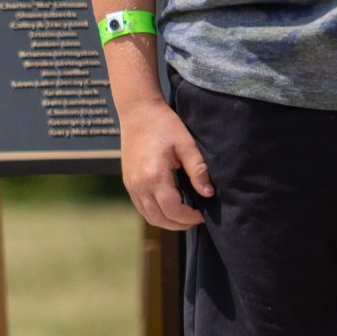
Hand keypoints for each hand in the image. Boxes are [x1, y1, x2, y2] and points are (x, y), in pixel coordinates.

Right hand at [119, 99, 212, 230]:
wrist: (138, 111)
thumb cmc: (163, 124)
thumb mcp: (186, 144)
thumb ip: (197, 170)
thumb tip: (208, 193)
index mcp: (154, 176)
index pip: (173, 210)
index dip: (190, 217)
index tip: (203, 214)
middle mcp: (139, 184)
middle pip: (160, 219)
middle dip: (180, 224)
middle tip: (196, 218)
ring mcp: (131, 185)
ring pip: (149, 216)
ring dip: (167, 221)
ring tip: (185, 215)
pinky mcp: (128, 182)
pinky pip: (142, 207)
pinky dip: (156, 212)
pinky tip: (169, 206)